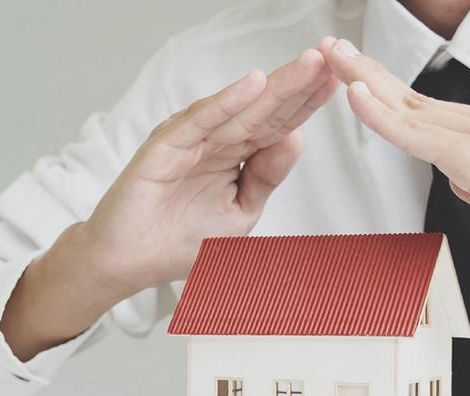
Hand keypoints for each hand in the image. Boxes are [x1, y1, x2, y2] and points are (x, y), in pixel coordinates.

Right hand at [1, 49, 337, 361]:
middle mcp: (216, 141)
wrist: (129, 262)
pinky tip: (252, 84)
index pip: (279, 125)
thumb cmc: (176, 240)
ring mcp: (192, 140)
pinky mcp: (166, 146)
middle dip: (301, 85)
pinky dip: (226, 102)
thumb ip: (266, 179)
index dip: (308, 104)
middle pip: (266, 109)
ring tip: (308, 64)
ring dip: (275, 85)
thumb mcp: (238, 213)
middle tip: (334, 60)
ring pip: (241, 108)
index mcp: (235, 157)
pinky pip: (202, 120)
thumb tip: (297, 139)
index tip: (340, 84)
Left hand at [322, 37, 469, 312]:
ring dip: (368, 84)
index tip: (359, 79)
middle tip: (335, 52)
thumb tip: (460, 177)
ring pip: (417, 111)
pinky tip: (356, 97)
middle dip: (371, 76)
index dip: (391, 95)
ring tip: (335, 60)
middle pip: (421, 101)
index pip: (436, 112)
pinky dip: (384, 117)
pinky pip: (422, 136)